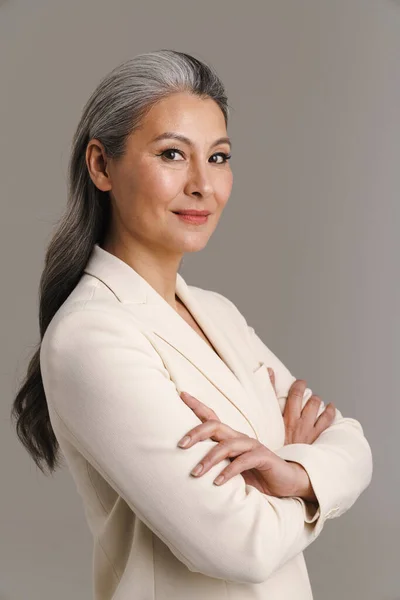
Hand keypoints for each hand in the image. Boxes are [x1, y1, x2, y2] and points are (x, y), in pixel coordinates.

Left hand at [178, 391, 310, 498]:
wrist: (287, 484)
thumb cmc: (255, 476)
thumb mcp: (231, 469)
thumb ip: (215, 465)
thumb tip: (186, 469)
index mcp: (230, 437)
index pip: (211, 417)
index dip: (197, 405)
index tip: (182, 394)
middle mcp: (239, 437)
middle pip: (215, 426)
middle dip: (196, 432)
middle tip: (181, 445)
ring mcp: (252, 446)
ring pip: (227, 445)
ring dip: (209, 459)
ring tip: (195, 473)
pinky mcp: (263, 457)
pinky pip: (244, 461)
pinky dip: (229, 471)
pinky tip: (217, 482)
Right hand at [267, 368, 335, 444]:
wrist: (280, 469)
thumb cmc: (272, 449)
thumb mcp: (266, 424)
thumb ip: (267, 396)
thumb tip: (268, 372)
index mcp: (285, 419)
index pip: (294, 395)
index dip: (298, 386)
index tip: (299, 382)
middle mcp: (299, 423)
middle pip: (308, 400)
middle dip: (307, 392)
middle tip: (305, 388)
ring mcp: (309, 431)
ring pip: (317, 408)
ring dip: (317, 401)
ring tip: (315, 399)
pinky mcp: (316, 438)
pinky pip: (327, 421)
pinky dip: (330, 412)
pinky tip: (331, 408)